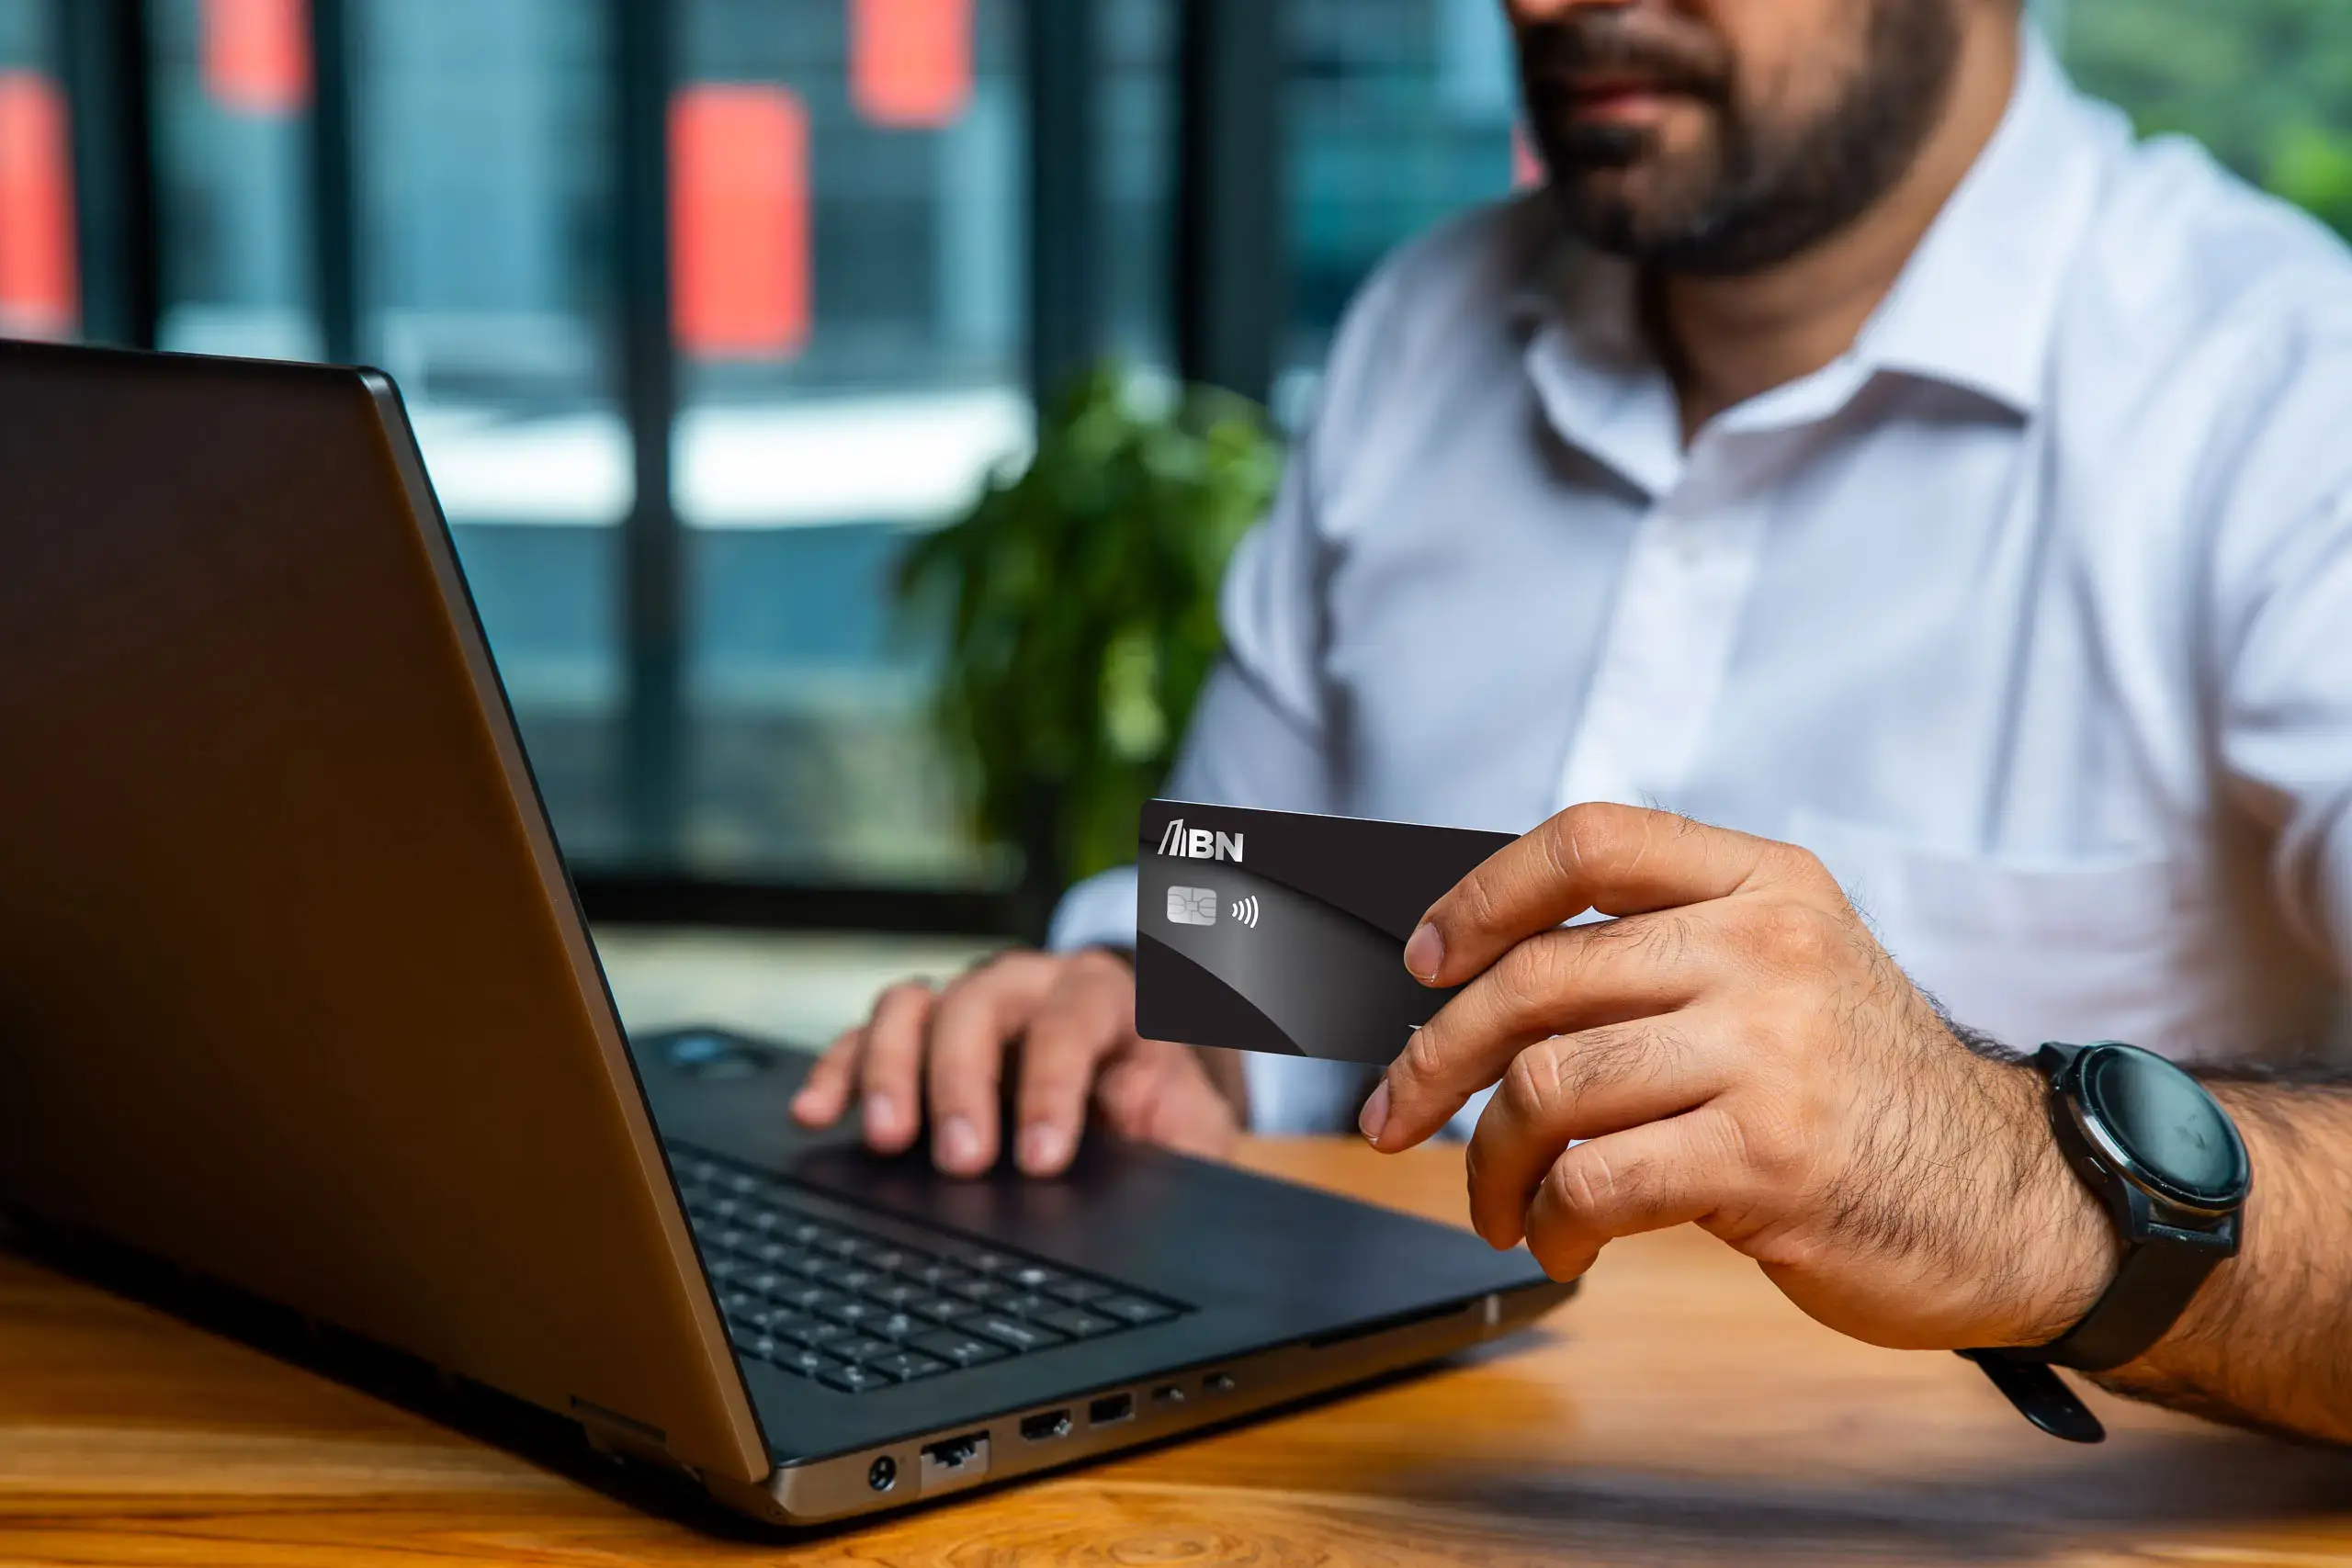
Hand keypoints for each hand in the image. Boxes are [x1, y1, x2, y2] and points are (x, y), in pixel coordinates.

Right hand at [791, 948, 1243, 1176]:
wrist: (1140, 1089)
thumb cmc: (1163, 1112)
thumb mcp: (1192, 1131)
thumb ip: (1177, 1147)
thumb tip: (1153, 1190)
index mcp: (1110, 1000)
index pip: (1074, 1019)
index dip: (1053, 1085)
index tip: (1040, 1158)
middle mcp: (1032, 984)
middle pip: (981, 1004)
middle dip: (964, 1081)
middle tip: (961, 1158)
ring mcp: (970, 1003)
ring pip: (916, 1006)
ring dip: (891, 1069)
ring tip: (884, 1137)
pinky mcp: (922, 1036)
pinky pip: (867, 1038)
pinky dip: (839, 1072)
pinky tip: (816, 1114)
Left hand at [1360, 803, 2119, 1351]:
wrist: (2018, 1199)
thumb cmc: (1869, 1093)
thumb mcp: (1790, 974)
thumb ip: (1663, 956)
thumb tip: (1481, 987)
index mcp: (1762, 884)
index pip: (1587, 842)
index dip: (1481, 896)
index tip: (1422, 960)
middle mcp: (1764, 949)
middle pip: (1535, 979)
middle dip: (1434, 1058)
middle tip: (1396, 1113)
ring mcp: (1769, 1052)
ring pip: (1547, 1086)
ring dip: (1490, 1162)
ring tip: (1501, 1203)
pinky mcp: (1767, 1157)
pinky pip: (1594, 1180)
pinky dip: (1551, 1220)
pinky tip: (1563, 1241)